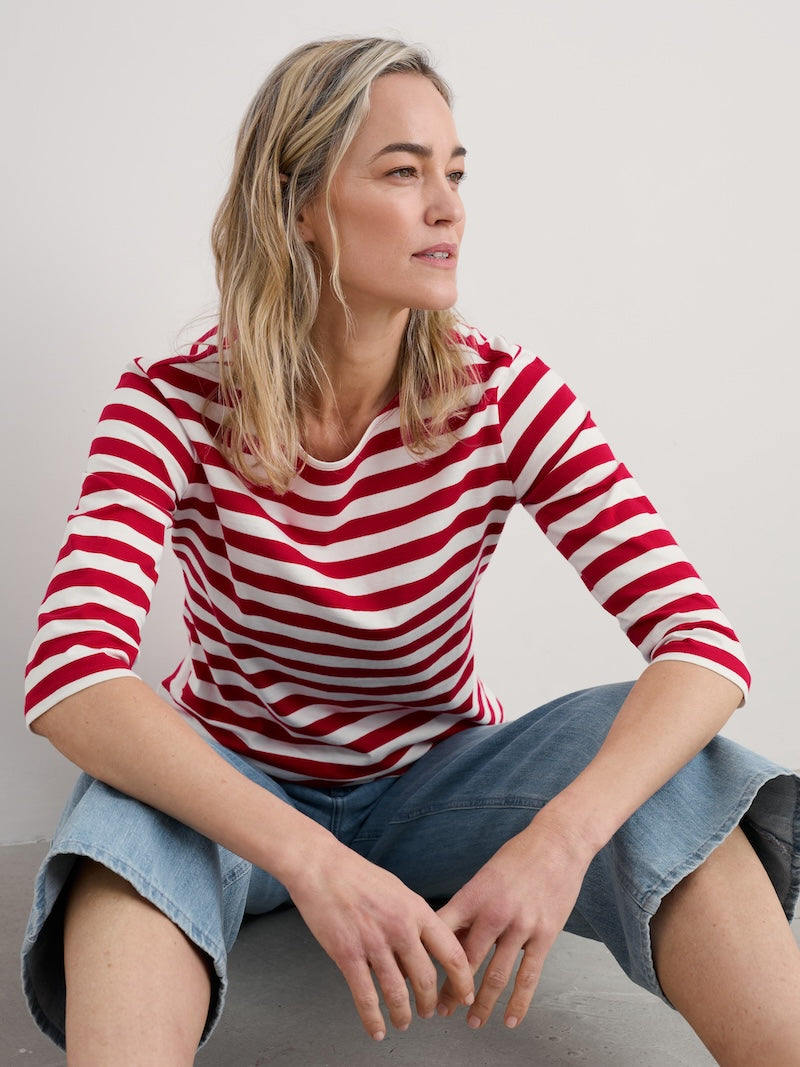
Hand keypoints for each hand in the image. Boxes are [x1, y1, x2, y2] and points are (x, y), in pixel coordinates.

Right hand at [286, 840, 474, 1040]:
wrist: (321, 867)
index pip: (452, 953)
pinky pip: (366, 997)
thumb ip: (413, 920)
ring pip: (398, 993)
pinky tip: (377, 1029)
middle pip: (426, 979)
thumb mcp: (398, 891)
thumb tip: (422, 950)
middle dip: (430, 1003)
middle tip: (429, 1012)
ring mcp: (374, 942)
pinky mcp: (347, 954)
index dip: (462, 980)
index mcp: (416, 910)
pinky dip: (373, 1019)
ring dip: (403, 1014)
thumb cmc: (357, 876)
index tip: (465, 995)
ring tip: (404, 1022)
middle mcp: (400, 928)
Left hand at [436, 809, 592, 1029]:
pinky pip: (529, 976)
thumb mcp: (485, 875)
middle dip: (451, 989)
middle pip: (466, 960)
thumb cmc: (517, 856)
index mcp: (473, 895)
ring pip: (496, 975)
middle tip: (439, 1009)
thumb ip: (470, 908)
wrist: (557, 842)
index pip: (442, 933)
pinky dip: (518, 1002)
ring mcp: (521, 925)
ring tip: (471, 1022)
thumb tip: (449, 939)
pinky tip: (509, 1020)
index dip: (427, 958)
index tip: (416, 978)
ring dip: (482, 1003)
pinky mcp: (545, 935)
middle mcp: (494, 912)